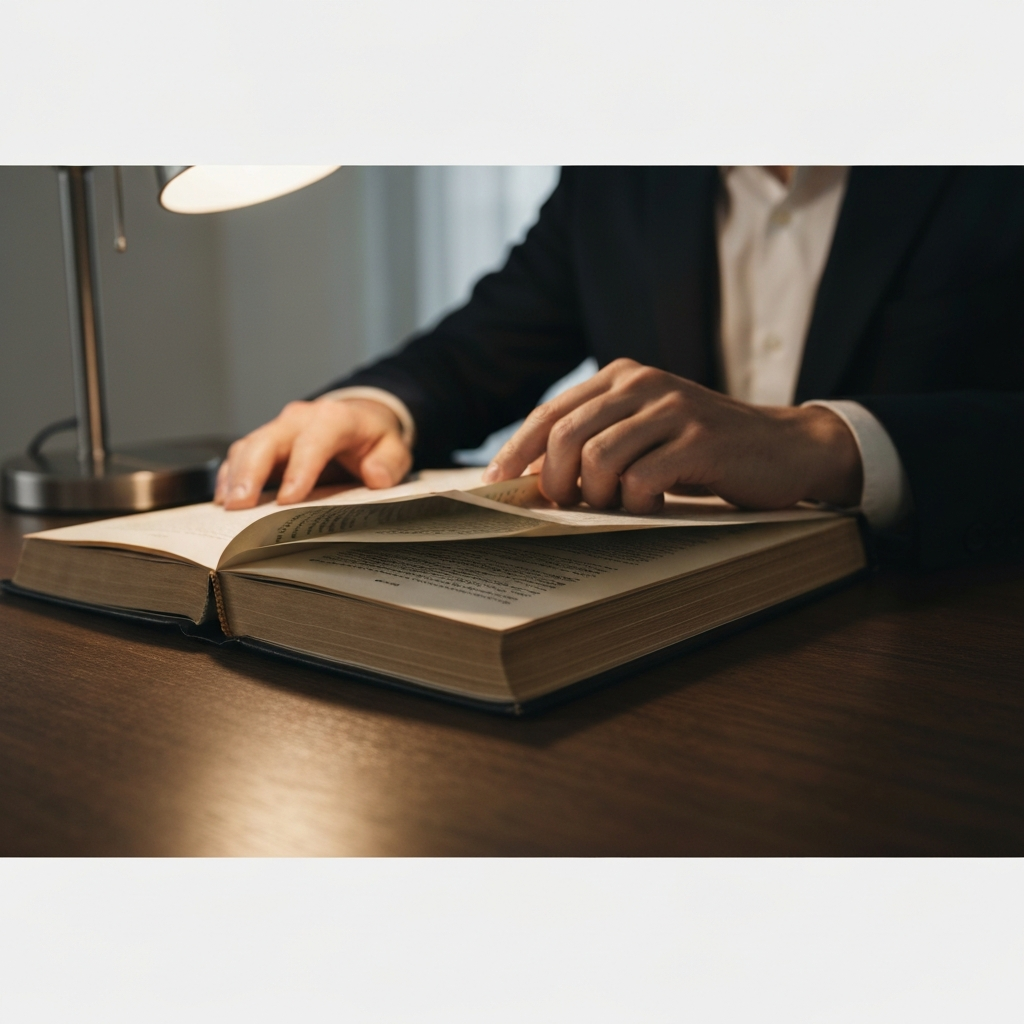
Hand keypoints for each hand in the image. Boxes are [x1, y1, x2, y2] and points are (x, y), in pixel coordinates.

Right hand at [214, 398, 411, 508]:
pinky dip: (229, 476)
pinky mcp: (266, 443)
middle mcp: (301, 419)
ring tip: (228, 508)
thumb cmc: (374, 437)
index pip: (314, 441)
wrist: (361, 418)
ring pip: (248, 448)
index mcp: (335, 418)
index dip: (299, 470)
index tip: (288, 499)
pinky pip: (240, 455)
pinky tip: (224, 499)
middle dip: (251, 474)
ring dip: (234, 477)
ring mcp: (280, 429)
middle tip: (240, 506)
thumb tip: (375, 476)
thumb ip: (390, 463)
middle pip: (268, 442)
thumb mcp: (394, 448)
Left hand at [481, 358, 862, 512]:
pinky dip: (636, 503)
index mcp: (621, 376)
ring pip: (598, 458)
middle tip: (570, 505)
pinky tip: (652, 505)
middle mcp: (642, 383)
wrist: (783, 447)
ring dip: (596, 495)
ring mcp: (673, 408)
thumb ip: (595, 440)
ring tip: (616, 505)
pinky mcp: (700, 440)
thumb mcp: (643, 433)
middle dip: (556, 480)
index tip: (495, 485)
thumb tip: (533, 477)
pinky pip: (641, 479)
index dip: (517, 452)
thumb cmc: (701, 449)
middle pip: (566, 435)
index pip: (550, 413)